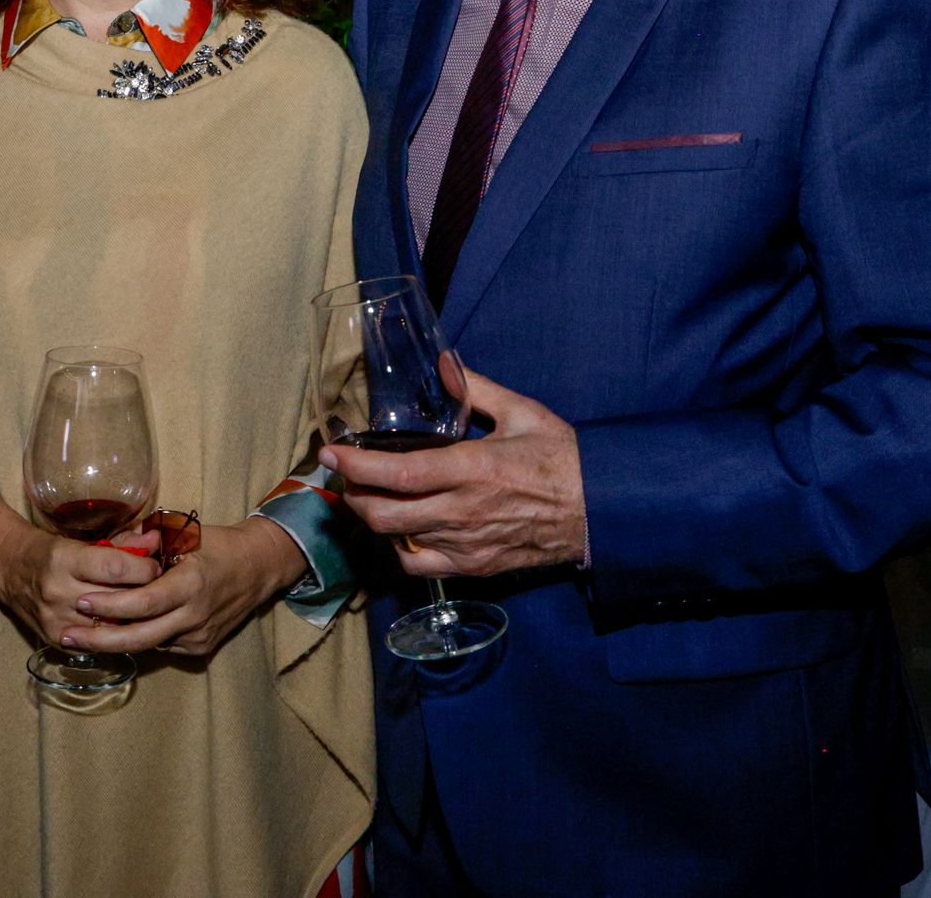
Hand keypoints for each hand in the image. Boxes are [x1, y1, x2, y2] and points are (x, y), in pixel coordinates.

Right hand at [0, 486, 160, 645]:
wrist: (10, 570)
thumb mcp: (84, 539)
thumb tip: (156, 539)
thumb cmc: (52, 550)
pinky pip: (98, 642)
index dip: (144, 568)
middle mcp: (58, 591)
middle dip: (144, 594)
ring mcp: (56, 620)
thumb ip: (122, 542)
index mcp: (65, 558)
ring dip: (132, 618)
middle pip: (117, 598)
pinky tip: (121, 624)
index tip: (155, 567)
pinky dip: (113, 633)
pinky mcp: (56, 640)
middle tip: (157, 588)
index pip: (115, 567)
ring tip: (143, 607)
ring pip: (111, 626)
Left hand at [73, 517, 306, 658]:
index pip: (144, 602)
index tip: (81, 602)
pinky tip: (118, 631)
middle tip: (68, 634)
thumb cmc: (217, 544)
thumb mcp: (183, 532)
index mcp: (191, 583)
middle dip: (100, 639)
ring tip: (81, 635)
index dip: (110, 605)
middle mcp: (195, 615)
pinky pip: (162, 645)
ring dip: (115, 641)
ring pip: (148, 644)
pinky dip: (141, 637)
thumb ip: (144, 539)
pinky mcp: (201, 648)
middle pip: (140, 636)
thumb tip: (105, 545)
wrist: (259, 568)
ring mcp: (199, 636)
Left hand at [320, 372, 586, 576]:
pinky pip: (422, 565)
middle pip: (385, 514)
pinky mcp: (475, 566)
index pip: (397, 475)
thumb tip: (444, 364)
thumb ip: (476, 389)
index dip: (355, 467)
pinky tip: (402, 528)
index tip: (329, 454)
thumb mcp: (522, 412)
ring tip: (366, 496)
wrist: (601, 511)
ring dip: (373, 519)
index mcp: (472, 469)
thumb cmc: (563, 459)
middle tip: (342, 476)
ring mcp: (467, 544)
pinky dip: (401, 548)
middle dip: (352, 495)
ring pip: (397, 541)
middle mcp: (463, 512)